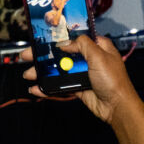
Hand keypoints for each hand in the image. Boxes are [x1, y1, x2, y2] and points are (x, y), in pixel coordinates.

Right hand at [22, 34, 138, 123]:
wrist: (116, 106)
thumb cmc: (114, 80)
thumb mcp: (99, 56)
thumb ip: (82, 45)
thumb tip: (66, 42)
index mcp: (97, 47)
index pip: (75, 37)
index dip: (59, 37)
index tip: (42, 38)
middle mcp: (89, 58)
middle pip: (62, 54)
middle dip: (44, 56)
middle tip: (27, 56)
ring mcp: (83, 73)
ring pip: (59, 70)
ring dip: (43, 72)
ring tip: (28, 74)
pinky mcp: (78, 87)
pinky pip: (60, 85)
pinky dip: (48, 87)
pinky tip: (36, 88)